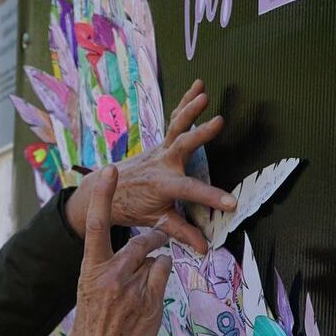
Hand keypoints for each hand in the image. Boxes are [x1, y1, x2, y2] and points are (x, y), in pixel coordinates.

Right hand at [59, 166, 172, 335]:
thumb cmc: (92, 331)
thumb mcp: (90, 295)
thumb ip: (109, 271)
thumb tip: (136, 257)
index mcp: (89, 271)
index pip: (96, 226)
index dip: (103, 196)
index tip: (110, 170)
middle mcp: (111, 276)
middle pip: (140, 242)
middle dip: (153, 237)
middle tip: (159, 236)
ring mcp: (133, 290)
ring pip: (156, 259)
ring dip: (156, 266)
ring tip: (143, 290)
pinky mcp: (152, 303)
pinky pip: (164, 276)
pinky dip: (161, 282)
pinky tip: (148, 303)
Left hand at [64, 79, 236, 251]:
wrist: (104, 191)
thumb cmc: (131, 208)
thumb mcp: (156, 222)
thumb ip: (181, 232)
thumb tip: (206, 247)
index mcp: (162, 185)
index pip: (190, 191)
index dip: (211, 198)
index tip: (231, 203)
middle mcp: (161, 164)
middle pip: (182, 146)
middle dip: (200, 134)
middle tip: (218, 121)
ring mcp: (159, 150)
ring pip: (175, 127)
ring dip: (189, 109)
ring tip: (203, 92)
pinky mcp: (159, 143)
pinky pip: (173, 122)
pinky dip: (184, 104)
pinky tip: (198, 87)